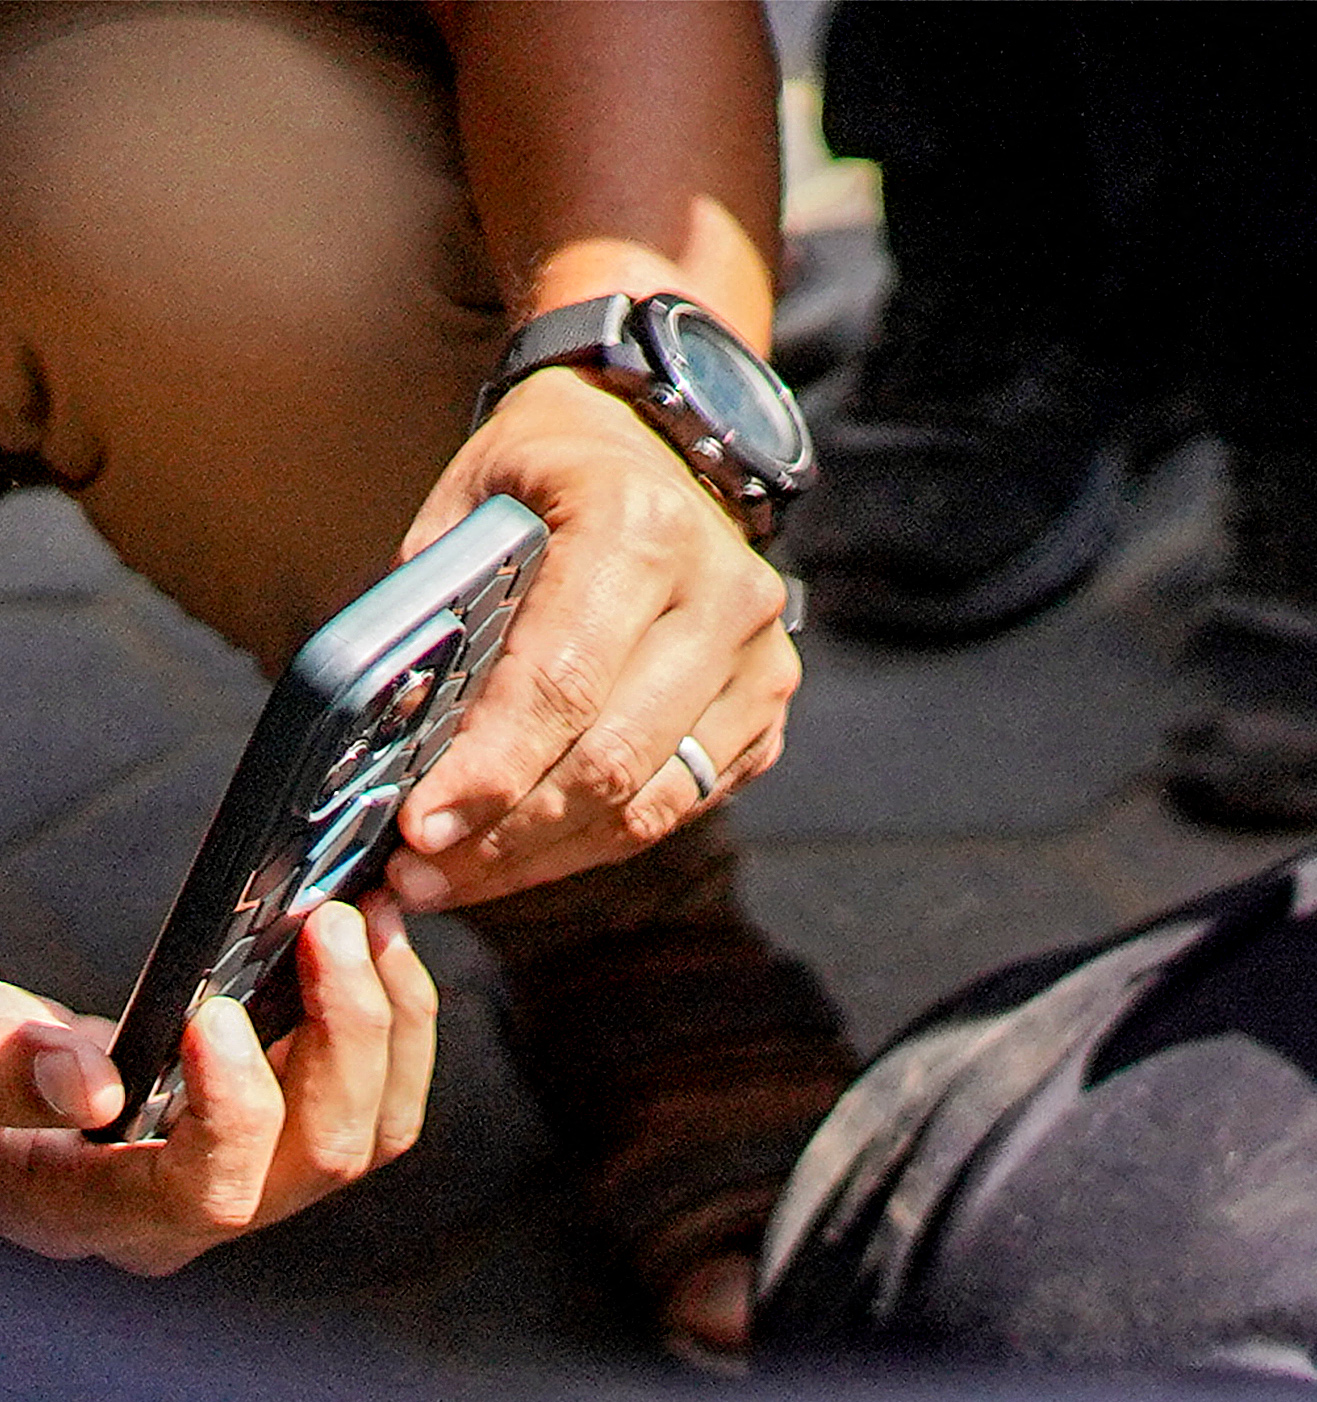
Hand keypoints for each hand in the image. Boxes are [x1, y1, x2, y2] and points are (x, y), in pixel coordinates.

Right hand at [0, 900, 441, 1272]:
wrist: (6, 1091)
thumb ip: (11, 1073)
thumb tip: (90, 1090)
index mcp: (110, 1214)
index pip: (207, 1194)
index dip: (231, 1113)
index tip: (213, 1014)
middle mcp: (202, 1216)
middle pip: (321, 1155)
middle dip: (342, 1034)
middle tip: (333, 925)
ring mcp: (256, 1182)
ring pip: (372, 1130)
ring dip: (389, 1021)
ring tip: (375, 922)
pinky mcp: (289, 1138)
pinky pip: (377, 1098)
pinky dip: (392, 1021)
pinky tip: (378, 945)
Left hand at [385, 367, 796, 912]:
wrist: (659, 447)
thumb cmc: (541, 477)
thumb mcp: (470, 506)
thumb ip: (442, 609)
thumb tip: (390, 740)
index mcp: (639, 526)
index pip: (563, 679)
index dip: (492, 766)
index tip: (419, 826)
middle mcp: (722, 595)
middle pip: (613, 758)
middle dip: (509, 831)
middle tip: (422, 876)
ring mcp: (760, 660)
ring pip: (653, 800)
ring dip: (548, 854)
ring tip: (458, 880)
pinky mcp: (766, 710)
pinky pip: (680, 802)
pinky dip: (596, 839)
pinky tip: (524, 854)